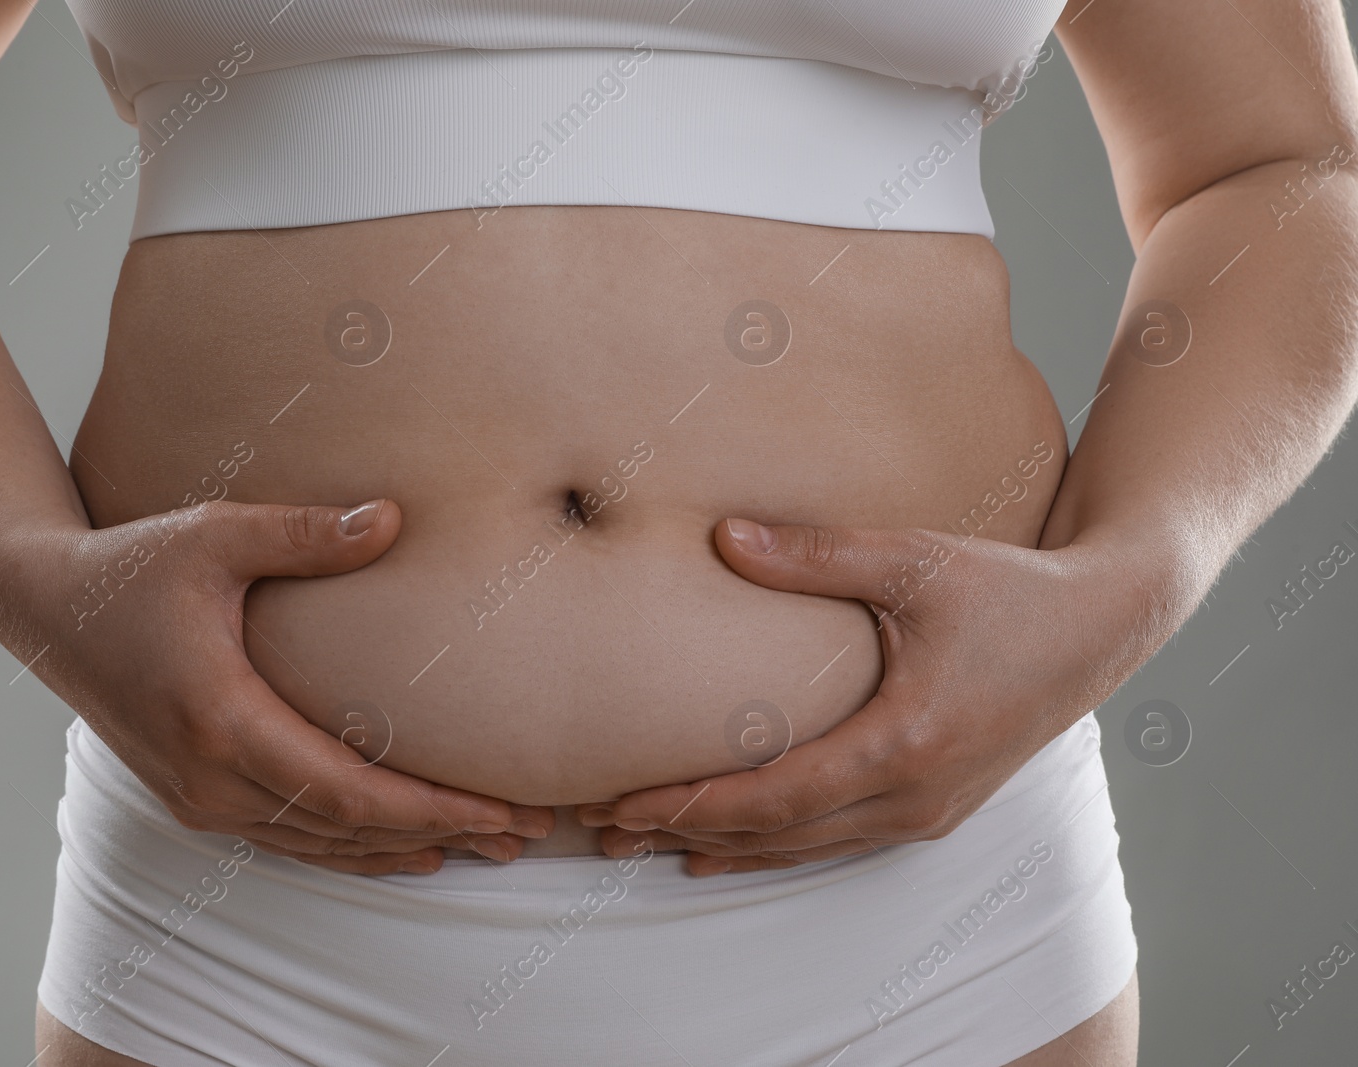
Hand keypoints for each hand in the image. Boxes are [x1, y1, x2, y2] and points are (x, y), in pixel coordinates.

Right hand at [4, 499, 553, 873]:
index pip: (349, 790)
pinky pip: (290, 841)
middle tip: (524, 832)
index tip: (500, 809)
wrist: (47, 612)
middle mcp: (211, 779)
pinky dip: (354, 849)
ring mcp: (199, 798)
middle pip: (347, 830)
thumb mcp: (214, 534)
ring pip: (321, 847)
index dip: (430, 808)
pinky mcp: (195, 799)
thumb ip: (304, 532)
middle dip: (440, 835)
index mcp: (222, 721)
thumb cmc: (132, 567)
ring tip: (485, 846)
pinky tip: (405, 851)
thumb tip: (392, 517)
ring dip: (403, 850)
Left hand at [577, 517, 1158, 874]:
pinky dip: (775, 847)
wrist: (1100, 628)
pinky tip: (728, 847)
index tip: (621, 803)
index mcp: (904, 744)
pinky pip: (836, 844)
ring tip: (646, 844)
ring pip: (804, 850)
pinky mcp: (934, 811)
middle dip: (685, 834)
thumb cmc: (1010, 589)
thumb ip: (816, 554)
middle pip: (777, 836)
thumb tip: (721, 536)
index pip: (772, 795)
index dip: (690, 805)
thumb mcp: (915, 561)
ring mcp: (928, 814)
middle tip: (604, 829)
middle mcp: (914, 798)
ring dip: (725, 849)